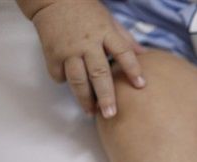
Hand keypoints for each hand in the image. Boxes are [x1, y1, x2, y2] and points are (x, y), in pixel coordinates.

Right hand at [32, 0, 145, 116]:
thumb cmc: (86, 11)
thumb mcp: (110, 20)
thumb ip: (126, 40)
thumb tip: (146, 55)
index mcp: (105, 32)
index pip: (123, 52)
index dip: (133, 69)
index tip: (141, 85)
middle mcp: (87, 43)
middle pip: (99, 73)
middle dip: (106, 96)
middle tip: (111, 114)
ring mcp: (68, 49)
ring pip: (77, 79)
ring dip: (84, 99)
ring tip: (92, 112)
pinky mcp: (51, 54)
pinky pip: (59, 75)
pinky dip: (65, 83)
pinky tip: (73, 89)